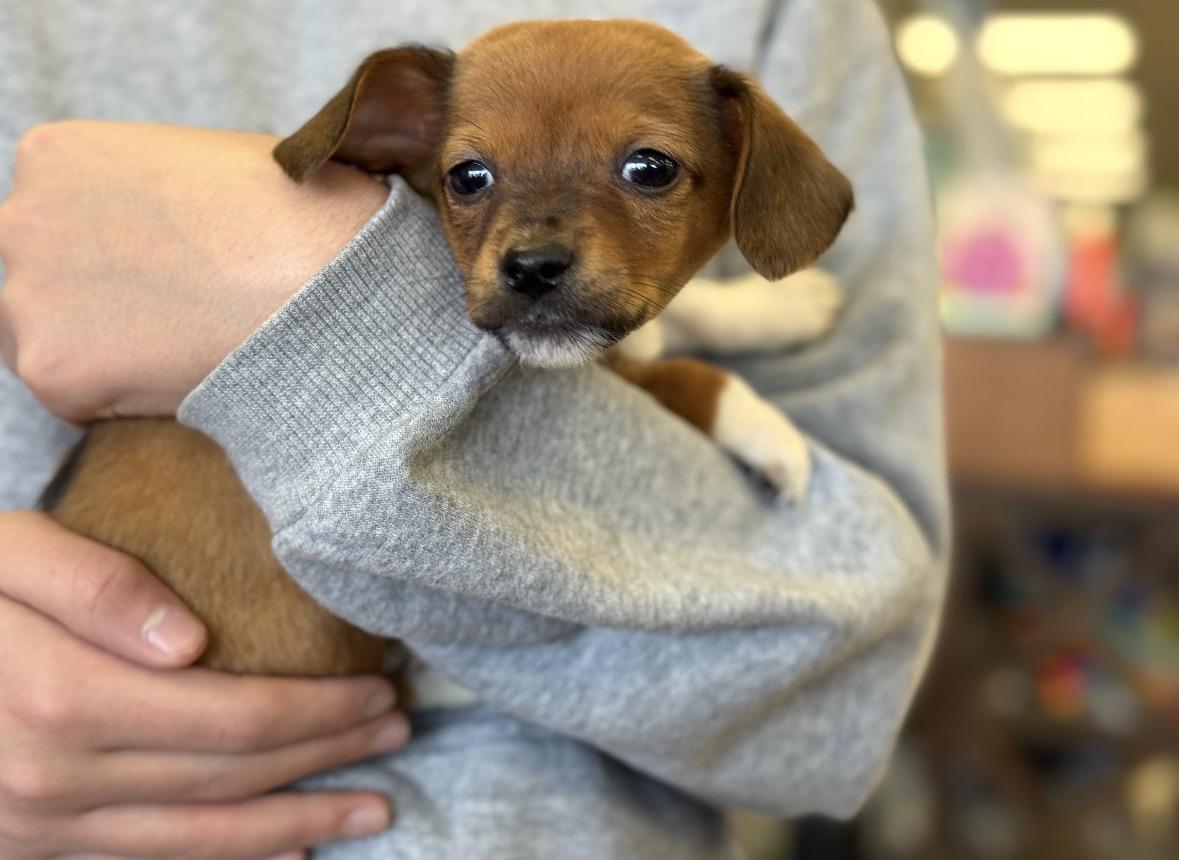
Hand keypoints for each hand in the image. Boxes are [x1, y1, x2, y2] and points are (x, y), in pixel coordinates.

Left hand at [0, 120, 387, 420]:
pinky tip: (184, 378)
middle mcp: (20, 216)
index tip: (158, 279)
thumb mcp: (209, 164)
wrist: (329, 281)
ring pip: (45, 343)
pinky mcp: (52, 368)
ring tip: (184, 351)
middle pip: (35, 280)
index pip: (50, 222)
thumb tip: (158, 232)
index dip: (108, 257)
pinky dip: (124, 403)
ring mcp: (29, 294)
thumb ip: (152, 193)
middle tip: (169, 322)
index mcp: (55, 155)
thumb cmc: (299, 218)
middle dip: (91, 305)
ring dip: (102, 355)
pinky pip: (76, 403)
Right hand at [0, 511, 408, 859]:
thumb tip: (191, 644)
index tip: (381, 689)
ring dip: (297, 823)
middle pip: (233, 779)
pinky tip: (284, 851)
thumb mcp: (4, 552)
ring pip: (202, 838)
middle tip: (399, 734)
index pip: (236, 719)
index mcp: (63, 699)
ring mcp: (40, 827)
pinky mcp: (30, 847)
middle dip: (328, 759)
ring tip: (373, 808)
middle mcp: (58, 779)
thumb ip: (93, 587)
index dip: (318, 711)